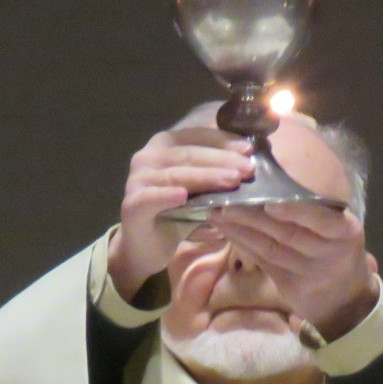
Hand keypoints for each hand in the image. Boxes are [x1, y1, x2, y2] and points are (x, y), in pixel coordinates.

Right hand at [107, 128, 254, 301]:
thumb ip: (215, 173)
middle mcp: (149, 157)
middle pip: (189, 154)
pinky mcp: (132, 204)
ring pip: (176, 175)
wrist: (145, 247)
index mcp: (165, 146)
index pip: (196, 136)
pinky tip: (184, 197)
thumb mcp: (199, 191)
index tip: (249, 150)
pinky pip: (151, 198)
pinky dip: (167, 196)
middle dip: (221, 161)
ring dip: (205, 178)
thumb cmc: (175, 214)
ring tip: (231, 181)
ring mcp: (137, 180)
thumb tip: (251, 162)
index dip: (223, 141)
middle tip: (248, 169)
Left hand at [213, 202, 379, 341]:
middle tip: (225, 200)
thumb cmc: (339, 251)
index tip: (268, 201)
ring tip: (217, 214)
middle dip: (253, 216)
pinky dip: (245, 246)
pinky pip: (264, 262)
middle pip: (287, 233)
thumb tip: (272, 180)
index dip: (294, 211)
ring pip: (270, 249)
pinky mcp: (290, 287)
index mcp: (344, 231)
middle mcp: (328, 252)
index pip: (319, 220)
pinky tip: (228, 233)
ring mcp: (308, 273)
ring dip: (241, 231)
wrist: (347, 300)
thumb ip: (314, 211)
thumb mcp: (340, 231)